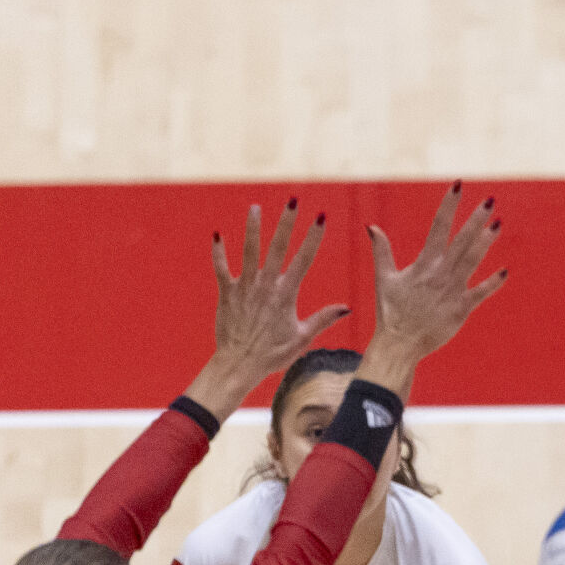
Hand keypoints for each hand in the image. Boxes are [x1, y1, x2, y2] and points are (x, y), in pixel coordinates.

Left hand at [187, 200, 347, 420]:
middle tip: (293, 200)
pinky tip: (217, 235)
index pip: (303, 259)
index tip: (321, 217)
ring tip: (255, 207)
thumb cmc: (272, 354)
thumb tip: (346, 308)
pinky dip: (218, 253)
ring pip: (249, 252)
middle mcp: (266, 286)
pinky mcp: (226, 293)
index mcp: (286, 294)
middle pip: (277, 247)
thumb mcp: (302, 338)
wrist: (239, 365)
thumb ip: (323, 319)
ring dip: (252, 228)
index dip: (313, 236)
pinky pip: (221, 269)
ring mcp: (245, 288)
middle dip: (286, 222)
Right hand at [358, 183, 506, 391]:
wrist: (399, 343)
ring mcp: (452, 291)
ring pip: (473, 261)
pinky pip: (480, 293)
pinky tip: (505, 271)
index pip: (438, 227)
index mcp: (423, 264)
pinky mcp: (461, 309)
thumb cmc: (391, 311)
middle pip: (461, 240)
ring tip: (498, 223)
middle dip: (475, 219)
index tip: (458, 185)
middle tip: (490, 200)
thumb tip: (371, 226)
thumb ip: (381, 250)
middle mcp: (440, 274)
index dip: (449, 206)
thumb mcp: (383, 278)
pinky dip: (493, 283)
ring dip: (486, 242)